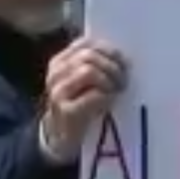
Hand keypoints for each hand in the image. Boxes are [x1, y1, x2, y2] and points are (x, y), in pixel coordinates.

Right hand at [41, 37, 127, 162]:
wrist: (61, 136)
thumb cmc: (79, 104)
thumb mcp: (82, 80)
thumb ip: (95, 63)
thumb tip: (122, 56)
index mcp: (60, 61)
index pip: (86, 43)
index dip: (108, 49)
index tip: (123, 61)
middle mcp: (56, 73)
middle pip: (89, 56)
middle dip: (112, 66)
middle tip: (123, 80)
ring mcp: (58, 91)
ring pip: (89, 71)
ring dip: (109, 81)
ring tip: (116, 91)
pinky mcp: (67, 110)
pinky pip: (94, 95)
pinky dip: (107, 97)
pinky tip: (109, 103)